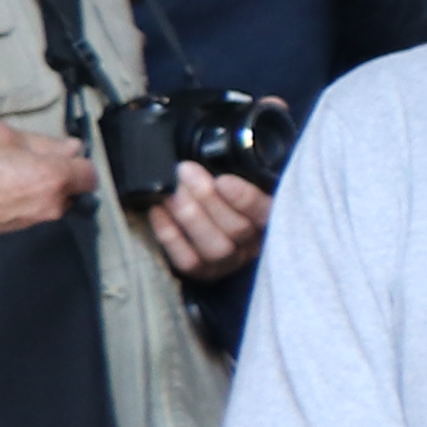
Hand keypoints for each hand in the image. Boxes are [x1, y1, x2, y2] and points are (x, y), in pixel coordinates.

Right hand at [0, 118, 96, 251]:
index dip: (77, 163)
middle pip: (74, 193)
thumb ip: (42, 142)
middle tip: (35, 166)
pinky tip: (6, 196)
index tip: (62, 156)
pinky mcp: (19, 238)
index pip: (89, 174)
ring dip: (45, 194)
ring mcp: (36, 226)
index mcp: (53, 178)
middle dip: (62, 180)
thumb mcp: (1, 135)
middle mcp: (52, 207)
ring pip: (55, 207)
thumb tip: (71, 148)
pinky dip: (29, 208)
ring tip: (15, 180)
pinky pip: (37, 219)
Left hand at [147, 159, 269, 279]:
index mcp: (268, 216)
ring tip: (169, 191)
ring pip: (216, 248)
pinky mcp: (204, 272)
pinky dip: (170, 235)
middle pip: (237, 229)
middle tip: (185, 171)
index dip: (244, 198)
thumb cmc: (220, 191)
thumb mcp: (236, 173)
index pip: (265, 212)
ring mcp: (230, 261)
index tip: (222, 180)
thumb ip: (234, 166)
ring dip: (189, 216)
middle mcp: (254, 243)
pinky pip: (189, 260)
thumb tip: (215, 153)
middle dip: (206, 198)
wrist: (199, 212)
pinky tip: (157, 211)